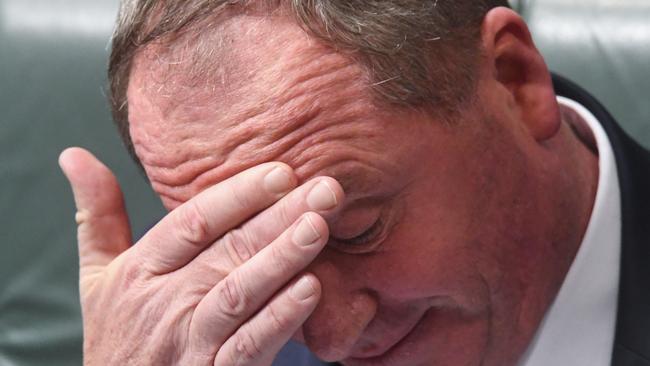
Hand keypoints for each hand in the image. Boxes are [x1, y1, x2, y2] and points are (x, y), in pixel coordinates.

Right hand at [59, 147, 342, 364]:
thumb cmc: (117, 336)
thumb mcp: (98, 277)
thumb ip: (96, 215)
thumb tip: (74, 155)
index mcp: (140, 270)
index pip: (192, 222)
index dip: (237, 195)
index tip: (281, 172)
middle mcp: (164, 301)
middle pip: (226, 251)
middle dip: (278, 217)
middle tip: (325, 189)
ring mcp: (189, 341)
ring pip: (239, 293)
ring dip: (281, 259)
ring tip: (319, 228)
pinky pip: (248, 346)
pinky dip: (278, 319)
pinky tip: (311, 290)